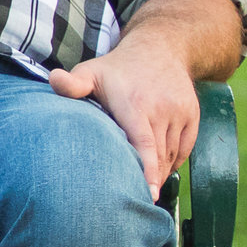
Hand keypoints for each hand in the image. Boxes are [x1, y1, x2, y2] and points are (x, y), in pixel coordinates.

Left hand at [48, 43, 200, 194]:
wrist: (160, 48)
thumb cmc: (117, 68)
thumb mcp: (90, 71)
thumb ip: (72, 83)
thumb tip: (54, 80)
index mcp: (135, 104)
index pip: (144, 144)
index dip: (147, 171)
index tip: (148, 194)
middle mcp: (161, 109)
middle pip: (158, 155)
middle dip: (149, 179)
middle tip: (133, 197)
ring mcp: (180, 112)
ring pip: (172, 154)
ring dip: (159, 172)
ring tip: (142, 185)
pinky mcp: (192, 116)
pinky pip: (184, 149)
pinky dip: (172, 162)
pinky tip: (158, 168)